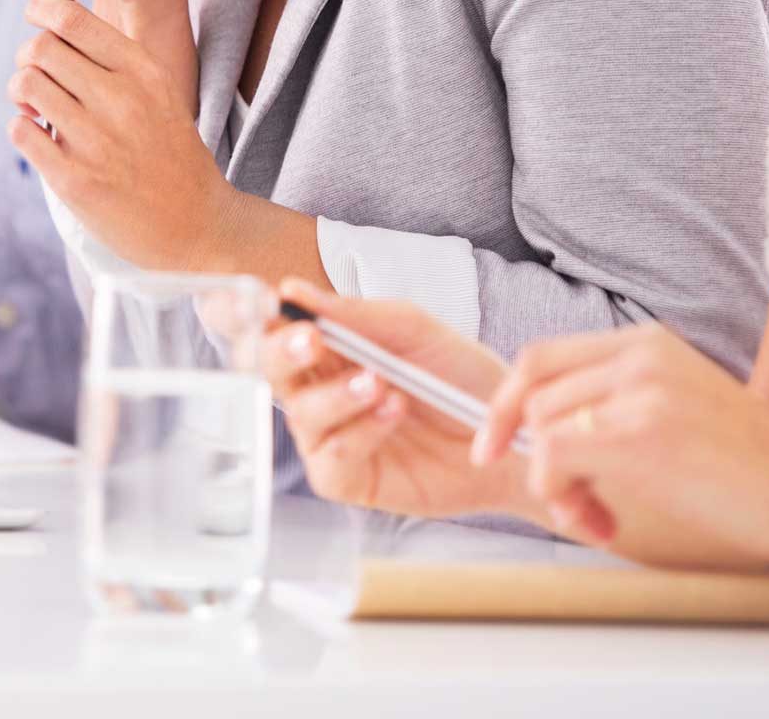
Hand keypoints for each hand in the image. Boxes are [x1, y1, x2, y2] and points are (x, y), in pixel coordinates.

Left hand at [6, 0, 236, 271]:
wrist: (198, 227)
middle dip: (27, 58)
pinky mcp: (74, 180)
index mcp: (142, 71)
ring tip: (39, 112)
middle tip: (37, 79)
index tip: (34, 15)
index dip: (41, 9)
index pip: (72, 19)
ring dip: (21, 95)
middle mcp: (120, 99)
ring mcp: (95, 140)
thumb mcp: (159, 94)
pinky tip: (42, 140)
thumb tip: (48, 38)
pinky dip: (23, 129)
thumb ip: (111, 64)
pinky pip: (20, 131)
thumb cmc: (171, 155)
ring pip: (25, 85)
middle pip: (39, 48)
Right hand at [262, 278, 541, 521]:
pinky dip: (359, 432)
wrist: (511, 431)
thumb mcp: (412, 330)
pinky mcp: (347, 479)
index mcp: (328, 348)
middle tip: (313, 339)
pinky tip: (393, 414)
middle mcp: (320, 390)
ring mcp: (331, 437)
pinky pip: (330, 458)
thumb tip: (291, 290)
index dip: (257, 316)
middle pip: (269, 370)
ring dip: (337, 395)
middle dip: (283, 351)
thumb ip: (353, 313)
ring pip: (300, 414)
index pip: (273, 329)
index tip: (270, 303)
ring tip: (381, 383)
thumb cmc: (462, 376)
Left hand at [477, 325, 768, 567]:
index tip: (493, 447)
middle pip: (532, 393)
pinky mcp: (643, 433)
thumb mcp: (678, 408)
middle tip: (574, 502)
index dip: (505, 403)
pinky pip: (554, 455)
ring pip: (541, 426)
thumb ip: (617, 403)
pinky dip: (561, 494)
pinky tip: (604, 522)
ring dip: (556, 485)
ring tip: (601, 515)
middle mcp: (640, 355)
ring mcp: (641, 390)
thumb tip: (539, 433)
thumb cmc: (755, 469)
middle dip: (533, 454)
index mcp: (646, 343)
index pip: (540, 357)